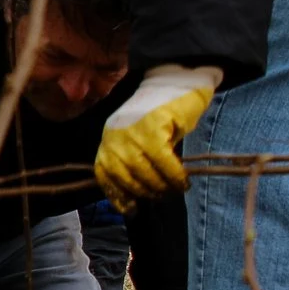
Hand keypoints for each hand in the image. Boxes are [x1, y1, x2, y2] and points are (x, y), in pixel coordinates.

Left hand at [95, 64, 219, 205]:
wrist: (175, 80)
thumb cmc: (160, 114)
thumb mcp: (140, 138)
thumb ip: (134, 160)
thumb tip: (140, 192)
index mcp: (109, 139)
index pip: (104, 173)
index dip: (116, 194)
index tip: (130, 209)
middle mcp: (115, 136)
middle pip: (125, 177)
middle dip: (145, 192)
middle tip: (162, 196)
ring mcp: (132, 132)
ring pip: (144, 172)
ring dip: (161, 187)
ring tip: (174, 189)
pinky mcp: (153, 128)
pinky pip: (163, 162)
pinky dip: (174, 175)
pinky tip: (183, 181)